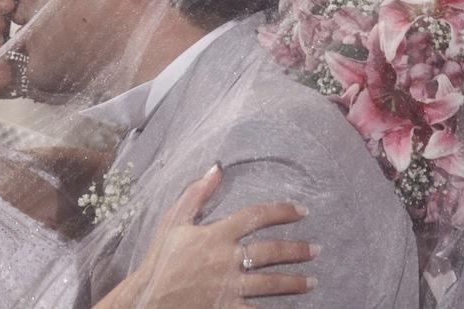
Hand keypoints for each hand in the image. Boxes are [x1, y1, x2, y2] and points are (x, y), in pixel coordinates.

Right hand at [131, 163, 318, 308]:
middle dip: (297, 250)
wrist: (147, 301)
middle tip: (316, 248)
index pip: (256, 216)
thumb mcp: (173, 221)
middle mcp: (226, 260)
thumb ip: (196, 193)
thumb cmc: (160, 259)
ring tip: (313, 280)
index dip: (282, 211)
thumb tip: (217, 167)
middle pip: (271, 252)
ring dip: (295, 282)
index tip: (302, 210)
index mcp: (216, 235)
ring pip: (271, 283)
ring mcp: (229, 288)